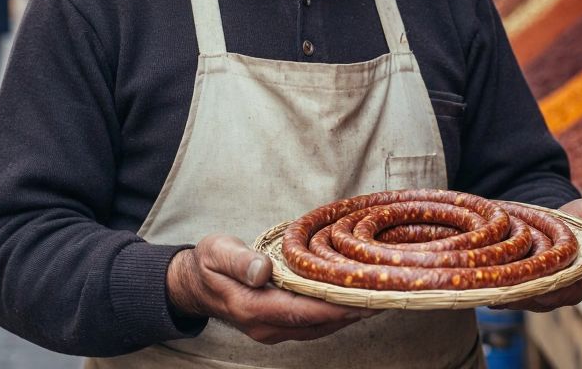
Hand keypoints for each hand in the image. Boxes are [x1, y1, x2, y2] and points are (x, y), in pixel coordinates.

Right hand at [166, 234, 377, 343]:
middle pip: (318, 323)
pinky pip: (314, 324)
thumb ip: (240, 261)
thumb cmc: (208, 263)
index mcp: (252, 308)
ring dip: (349, 314)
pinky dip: (336, 314)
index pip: (302, 311)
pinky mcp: (279, 325)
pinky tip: (355, 301)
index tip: (365, 297)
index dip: (336, 306)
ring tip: (381, 296)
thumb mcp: (217, 252)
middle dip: (353, 311)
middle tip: (388, 293)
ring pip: (320, 327)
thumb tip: (264, 270)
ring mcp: (273, 329)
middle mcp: (265, 326)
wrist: (194, 283)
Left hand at [493, 198, 581, 312]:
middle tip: (511, 286)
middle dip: (531, 292)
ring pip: (530, 301)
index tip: (543, 278)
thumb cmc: (581, 217)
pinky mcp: (530, 293)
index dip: (560, 283)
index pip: (576, 284)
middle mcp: (570, 289)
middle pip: (550, 297)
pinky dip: (502, 295)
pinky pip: (516, 299)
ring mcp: (549, 294)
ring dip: (513, 296)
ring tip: (494, 287)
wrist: (556, 220)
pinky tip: (486, 289)